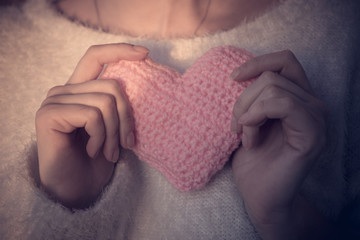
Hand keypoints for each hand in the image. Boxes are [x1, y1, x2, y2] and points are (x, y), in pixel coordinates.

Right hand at [36, 43, 148, 207]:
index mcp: (79, 90)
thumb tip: (141, 81)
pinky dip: (101, 137)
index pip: (96, 57)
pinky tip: (94, 151)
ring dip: (114, 133)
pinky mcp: (49, 114)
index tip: (146, 53)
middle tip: (126, 144)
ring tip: (109, 152)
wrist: (77, 190)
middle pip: (112, 86)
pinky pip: (92, 116)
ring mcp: (54, 101)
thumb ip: (118, 103)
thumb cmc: (97, 160)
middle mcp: (64, 91)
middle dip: (127, 118)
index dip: (120, 50)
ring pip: (105, 102)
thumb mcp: (115, 127)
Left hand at [230, 50, 327, 238]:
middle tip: (234, 127)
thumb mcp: (248, 120)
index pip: (285, 61)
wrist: (260, 196)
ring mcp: (316, 118)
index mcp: (299, 98)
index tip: (232, 78)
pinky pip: (282, 105)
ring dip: (247, 112)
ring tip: (243, 137)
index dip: (257, 62)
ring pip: (273, 88)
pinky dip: (256, 117)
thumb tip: (237, 73)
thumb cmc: (252, 160)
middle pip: (272, 76)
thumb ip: (252, 97)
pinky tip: (249, 138)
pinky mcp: (313, 133)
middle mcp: (312, 104)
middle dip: (242, 99)